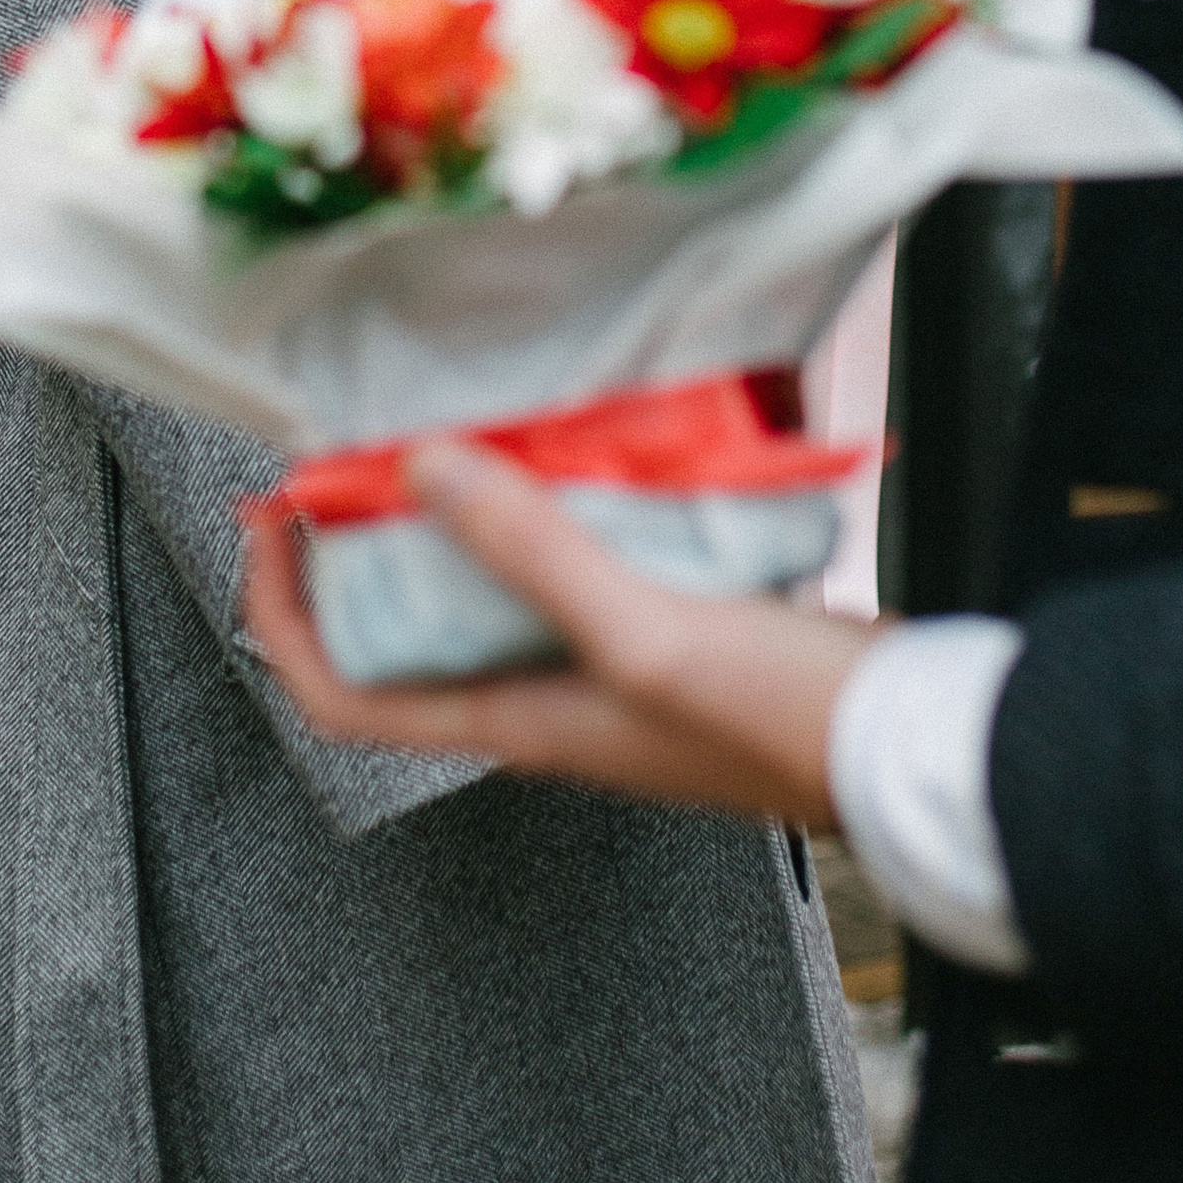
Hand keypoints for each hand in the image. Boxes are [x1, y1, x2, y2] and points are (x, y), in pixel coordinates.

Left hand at [240, 441, 873, 823]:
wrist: (912, 747)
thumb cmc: (781, 720)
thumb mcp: (642, 627)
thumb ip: (532, 549)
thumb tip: (421, 470)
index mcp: (520, 722)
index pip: (346, 696)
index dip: (284, 616)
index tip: (270, 524)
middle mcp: (549, 703)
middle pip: (412, 636)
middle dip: (367, 547)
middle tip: (352, 455)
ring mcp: (609, 670)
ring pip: (495, 595)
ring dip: (462, 520)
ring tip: (453, 435)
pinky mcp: (669, 633)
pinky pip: (576, 569)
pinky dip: (554, 511)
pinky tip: (580, 453)